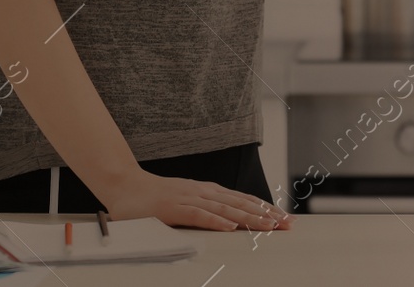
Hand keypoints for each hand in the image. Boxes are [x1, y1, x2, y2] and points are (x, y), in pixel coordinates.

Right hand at [104, 170, 293, 231]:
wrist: (125, 185)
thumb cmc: (154, 198)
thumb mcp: (185, 201)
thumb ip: (204, 209)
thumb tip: (226, 220)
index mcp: (209, 192)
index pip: (243, 200)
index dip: (265, 209)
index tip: (283, 219)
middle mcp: (204, 192)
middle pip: (242, 204)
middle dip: (267, 215)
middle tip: (288, 224)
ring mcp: (190, 198)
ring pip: (226, 209)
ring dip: (249, 218)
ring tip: (269, 226)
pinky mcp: (174, 207)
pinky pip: (199, 215)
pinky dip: (216, 221)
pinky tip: (232, 227)